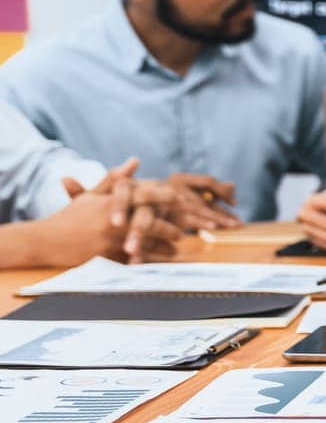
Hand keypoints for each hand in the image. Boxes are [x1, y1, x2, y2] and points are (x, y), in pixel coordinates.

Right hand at [19, 165, 183, 266]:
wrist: (45, 241)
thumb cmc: (71, 216)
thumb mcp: (93, 196)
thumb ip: (115, 180)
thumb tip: (135, 161)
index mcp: (110, 202)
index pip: (145, 195)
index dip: (166, 197)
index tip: (182, 199)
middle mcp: (111, 220)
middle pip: (150, 222)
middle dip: (170, 227)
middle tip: (183, 230)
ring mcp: (108, 241)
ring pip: (145, 244)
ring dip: (164, 246)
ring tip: (176, 247)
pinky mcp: (104, 258)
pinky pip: (131, 260)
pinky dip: (147, 260)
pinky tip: (159, 261)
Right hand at [162, 172, 240, 230]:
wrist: (127, 211)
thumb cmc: (156, 200)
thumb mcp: (182, 191)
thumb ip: (207, 189)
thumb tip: (233, 186)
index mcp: (180, 179)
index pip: (208, 182)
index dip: (223, 191)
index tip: (235, 203)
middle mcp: (173, 187)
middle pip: (204, 200)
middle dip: (222, 213)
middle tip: (239, 223)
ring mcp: (165, 201)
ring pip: (197, 210)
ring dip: (216, 219)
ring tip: (231, 226)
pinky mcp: (158, 215)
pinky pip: (183, 221)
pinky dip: (199, 225)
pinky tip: (210, 230)